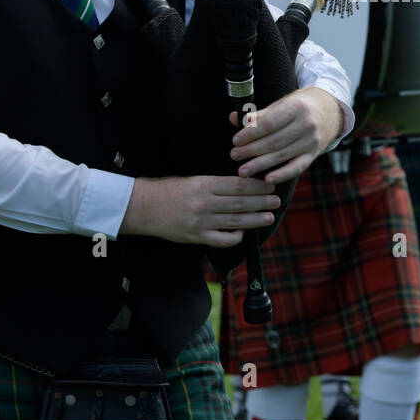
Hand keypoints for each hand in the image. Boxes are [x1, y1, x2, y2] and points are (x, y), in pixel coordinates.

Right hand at [127, 175, 278, 247]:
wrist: (142, 207)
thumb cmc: (167, 190)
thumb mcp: (192, 180)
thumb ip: (215, 184)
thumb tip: (242, 186)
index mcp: (204, 184)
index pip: (238, 185)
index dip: (257, 186)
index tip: (270, 185)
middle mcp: (204, 203)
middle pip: (241, 203)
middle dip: (262, 202)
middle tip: (277, 201)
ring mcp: (201, 222)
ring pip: (235, 221)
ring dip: (255, 219)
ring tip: (269, 217)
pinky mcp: (196, 237)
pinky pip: (222, 239)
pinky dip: (235, 236)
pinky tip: (243, 232)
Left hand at [227, 87, 344, 183]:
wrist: (330, 111)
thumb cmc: (299, 106)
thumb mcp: (282, 104)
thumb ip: (259, 114)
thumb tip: (235, 118)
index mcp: (296, 107)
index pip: (269, 123)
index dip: (251, 133)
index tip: (235, 140)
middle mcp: (306, 124)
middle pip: (273, 141)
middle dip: (251, 150)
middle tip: (234, 155)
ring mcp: (311, 141)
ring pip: (281, 155)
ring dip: (260, 164)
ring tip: (242, 170)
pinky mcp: (313, 154)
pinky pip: (296, 167)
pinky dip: (282, 174)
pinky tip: (267, 179)